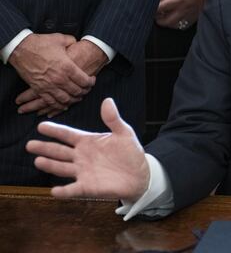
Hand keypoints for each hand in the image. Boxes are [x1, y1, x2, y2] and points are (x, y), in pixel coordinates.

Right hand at [9, 33, 93, 113]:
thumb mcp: (61, 39)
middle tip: (86, 90)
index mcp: (68, 67)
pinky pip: (51, 102)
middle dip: (84, 92)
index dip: (91, 82)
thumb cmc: (41, 43)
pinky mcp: (39, 89)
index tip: (92, 80)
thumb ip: (72, 42)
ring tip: (77, 97)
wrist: (21, 49)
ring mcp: (49, 85)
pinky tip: (63, 105)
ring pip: (65, 99)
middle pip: (76, 91)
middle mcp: (59, 78)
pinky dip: (58, 105)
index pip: (84, 80)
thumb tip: (77, 43)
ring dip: (73, 100)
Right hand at [26, 97, 149, 202]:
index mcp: (88, 142)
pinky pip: (72, 189)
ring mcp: (82, 172)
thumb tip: (107, 100)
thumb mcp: (124, 133)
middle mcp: (81, 156)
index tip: (41, 126)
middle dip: (45, 148)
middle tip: (30, 145)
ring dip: (50, 165)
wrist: (140, 174)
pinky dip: (64, 191)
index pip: (68, 134)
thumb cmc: (129, 153)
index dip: (56, 130)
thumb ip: (113, 119)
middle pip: (59, 151)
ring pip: (62, 168)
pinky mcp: (87, 187)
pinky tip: (55, 191)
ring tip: (38, 161)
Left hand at [156, 0, 199, 29]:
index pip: (160, 7)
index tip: (151, 5)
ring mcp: (187, 16)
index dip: (153, 8)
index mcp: (178, 0)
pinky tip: (174, 19)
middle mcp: (182, 10)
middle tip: (156, 13)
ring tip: (164, 17)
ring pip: (172, 25)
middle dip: (158, 18)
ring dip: (166, 22)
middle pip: (165, 21)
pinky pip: (181, 27)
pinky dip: (175, 25)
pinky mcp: (192, 20)